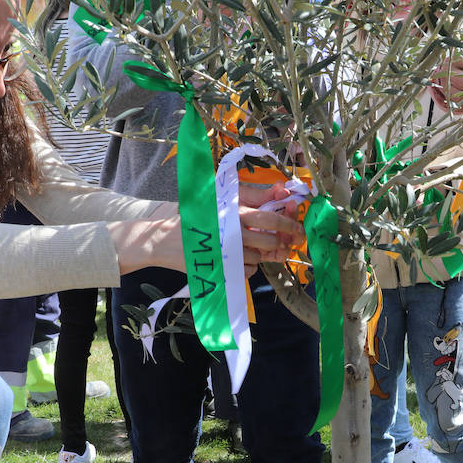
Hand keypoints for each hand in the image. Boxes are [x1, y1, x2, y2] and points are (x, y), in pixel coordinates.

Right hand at [110, 202, 303, 273]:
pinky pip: (247, 272)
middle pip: (270, 241)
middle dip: (276, 243)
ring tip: (242, 248)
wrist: (165, 241)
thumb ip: (254, 195)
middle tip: (274, 243)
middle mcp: (233, 233)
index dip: (289, 224)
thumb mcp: (222, 201)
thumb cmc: (197, 218)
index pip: (271, 218)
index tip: (297, 230)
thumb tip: (283, 190)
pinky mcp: (223, 270)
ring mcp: (228, 253)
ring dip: (257, 255)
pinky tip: (234, 260)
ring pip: (259, 258)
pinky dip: (246, 268)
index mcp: (234, 213)